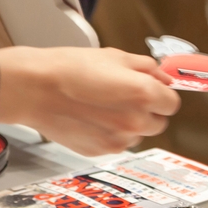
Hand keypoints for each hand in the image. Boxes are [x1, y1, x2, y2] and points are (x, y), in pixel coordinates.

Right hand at [0, 46, 180, 155]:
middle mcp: (134, 121)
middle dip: (148, 111)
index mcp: (144, 94)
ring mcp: (117, 140)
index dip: (162, 95)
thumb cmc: (69, 69)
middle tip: (126, 97)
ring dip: (130, 124)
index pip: (172, 104)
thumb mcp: (116, 56)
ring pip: (138, 135)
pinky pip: (117, 144)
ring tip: (105, 106)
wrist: (34, 88)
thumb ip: (148, 68)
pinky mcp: (99, 151)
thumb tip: (163, 77)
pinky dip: (111, 134)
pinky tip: (93, 117)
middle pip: (159, 123)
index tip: (153, 90)